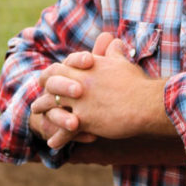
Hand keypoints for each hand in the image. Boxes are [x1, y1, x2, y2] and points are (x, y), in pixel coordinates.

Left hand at [32, 33, 174, 148]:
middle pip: (51, 84)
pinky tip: (52, 144)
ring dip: (43, 111)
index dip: (53, 73)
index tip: (49, 78)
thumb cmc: (137, 84)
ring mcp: (80, 101)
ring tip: (39, 118)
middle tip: (39, 98)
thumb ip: (115, 53)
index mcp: (88, 67)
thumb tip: (115, 42)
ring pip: (51, 105)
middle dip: (43, 91)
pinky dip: (57, 138)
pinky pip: (64, 130)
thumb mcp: (124, 63)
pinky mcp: (84, 120)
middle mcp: (80, 82)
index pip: (61, 66)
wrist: (147, 103)